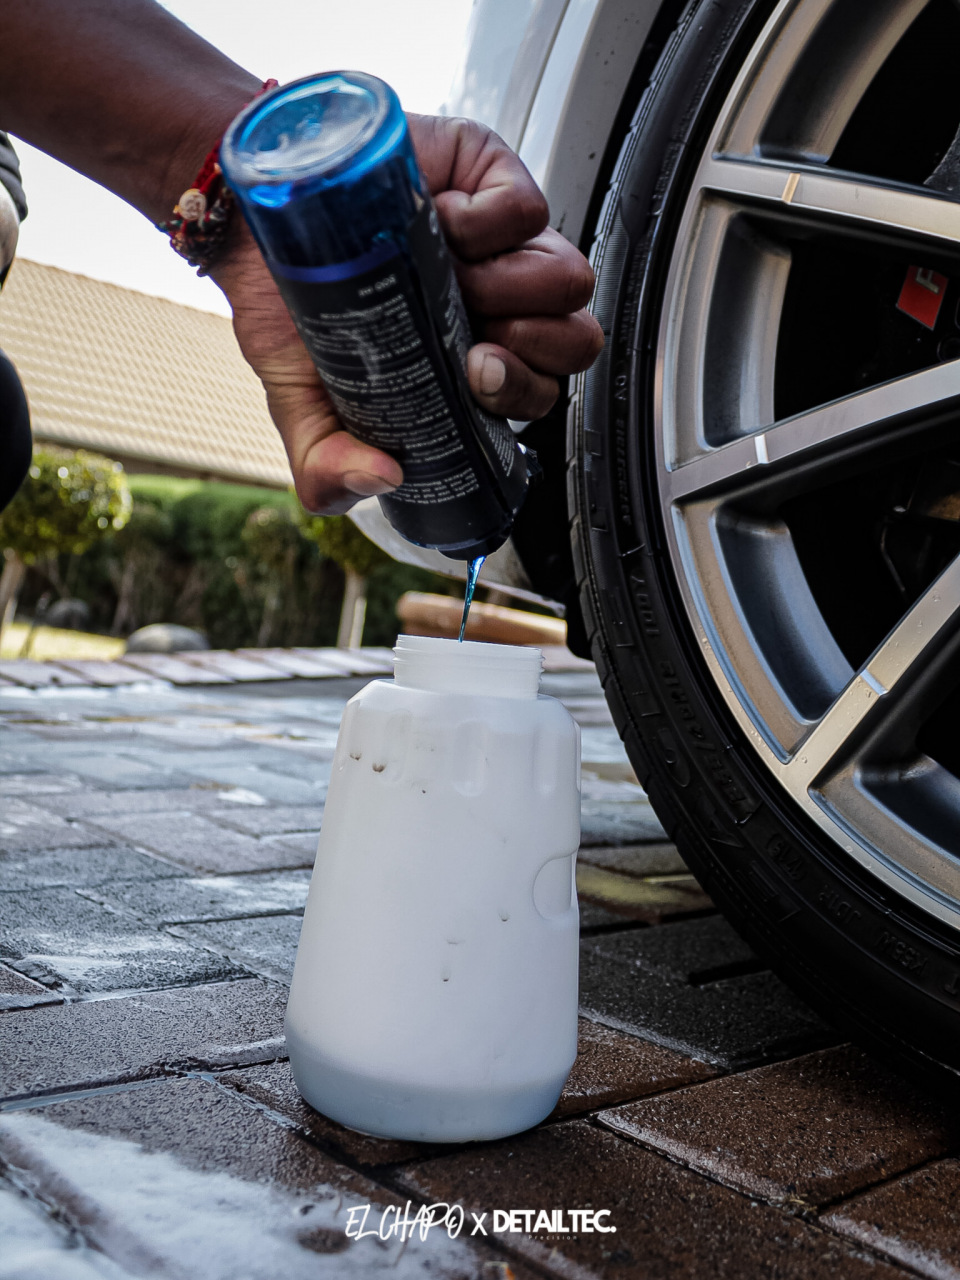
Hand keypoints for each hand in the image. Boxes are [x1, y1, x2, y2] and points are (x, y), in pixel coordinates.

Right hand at [212, 114, 603, 514]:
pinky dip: (493, 222)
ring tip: (451, 280)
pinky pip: (529, 208)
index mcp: (471, 360)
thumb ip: (326, 466)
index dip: (521, 392)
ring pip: (568, 279)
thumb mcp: (299, 405)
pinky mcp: (489, 178)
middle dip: (532, 352)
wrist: (248, 225)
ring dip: (515, 289)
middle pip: (574, 341)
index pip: (541, 390)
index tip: (468, 379)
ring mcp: (500, 243)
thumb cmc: (288, 308)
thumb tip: (381, 480)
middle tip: (469, 342)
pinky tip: (440, 225)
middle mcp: (497, 305)